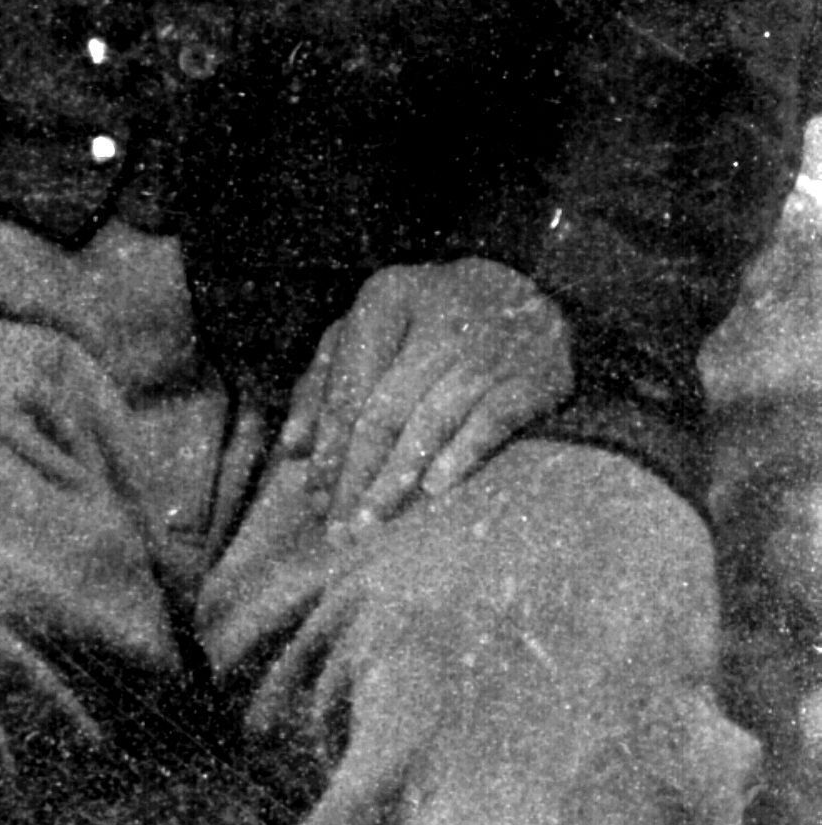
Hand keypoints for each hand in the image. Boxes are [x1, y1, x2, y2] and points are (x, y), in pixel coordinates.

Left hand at [279, 257, 571, 524]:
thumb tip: (293, 448)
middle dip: (354, 475)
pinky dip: (460, 456)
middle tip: (336, 528)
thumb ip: (328, 380)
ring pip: (429, 422)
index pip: (348, 384)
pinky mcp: (530, 377)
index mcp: (387, 296)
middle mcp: (436, 318)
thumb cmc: (428, 321)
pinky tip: (433, 492)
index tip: (313, 492)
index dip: (328, 444)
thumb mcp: (374, 328)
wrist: (525, 297)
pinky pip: (489, 424)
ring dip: (395, 480)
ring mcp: (486, 348)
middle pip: (383, 411)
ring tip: (369, 524)